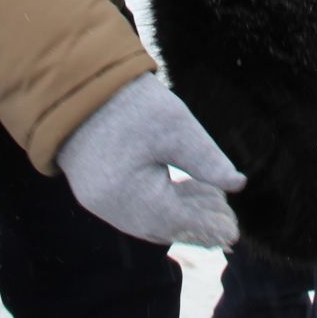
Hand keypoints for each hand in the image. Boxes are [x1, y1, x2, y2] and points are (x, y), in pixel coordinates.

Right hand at [55, 74, 244, 246]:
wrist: (79, 86)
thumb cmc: (131, 104)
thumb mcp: (177, 128)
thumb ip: (208, 160)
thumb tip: (237, 183)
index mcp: (131, 196)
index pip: (180, 223)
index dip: (209, 227)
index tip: (234, 231)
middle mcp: (112, 208)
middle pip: (164, 228)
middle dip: (198, 225)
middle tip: (228, 221)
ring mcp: (100, 203)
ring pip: (149, 222)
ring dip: (180, 216)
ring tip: (211, 203)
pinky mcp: (95, 192)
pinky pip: (133, 210)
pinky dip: (160, 207)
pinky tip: (182, 191)